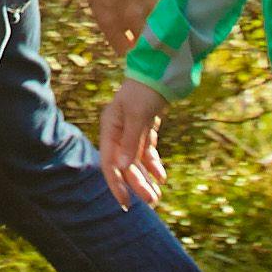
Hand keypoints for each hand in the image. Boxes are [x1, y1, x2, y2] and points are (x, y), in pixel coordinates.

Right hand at [93, 74, 170, 210]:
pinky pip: (146, 151)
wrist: (162, 70)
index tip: (125, 202)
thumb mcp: (138, 115)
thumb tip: (122, 168)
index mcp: (110, 127)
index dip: (116, 184)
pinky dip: (153, 164)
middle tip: (152, 201)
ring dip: (146, 178)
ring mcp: (131, 130)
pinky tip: (162, 177)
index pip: (109, 162)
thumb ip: (130, 142)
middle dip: (137, 184)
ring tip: (157, 195)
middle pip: (125, 165)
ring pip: (136, 161)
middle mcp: (118, 131)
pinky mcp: (144, 128)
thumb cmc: (146, 89)